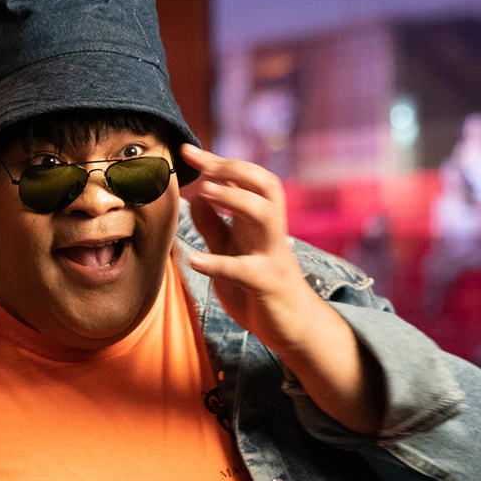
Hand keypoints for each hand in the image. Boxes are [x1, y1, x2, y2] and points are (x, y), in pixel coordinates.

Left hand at [181, 144, 383, 433]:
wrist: (294, 330)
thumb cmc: (260, 289)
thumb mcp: (233, 253)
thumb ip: (216, 227)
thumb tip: (195, 198)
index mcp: (260, 222)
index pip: (246, 179)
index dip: (217, 163)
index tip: (186, 150)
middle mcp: (270, 232)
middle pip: (266, 184)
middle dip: (234, 169)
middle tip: (203, 168)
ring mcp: (273, 256)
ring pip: (265, 215)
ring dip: (235, 199)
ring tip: (206, 193)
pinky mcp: (268, 284)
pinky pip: (245, 270)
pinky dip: (218, 263)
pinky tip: (193, 260)